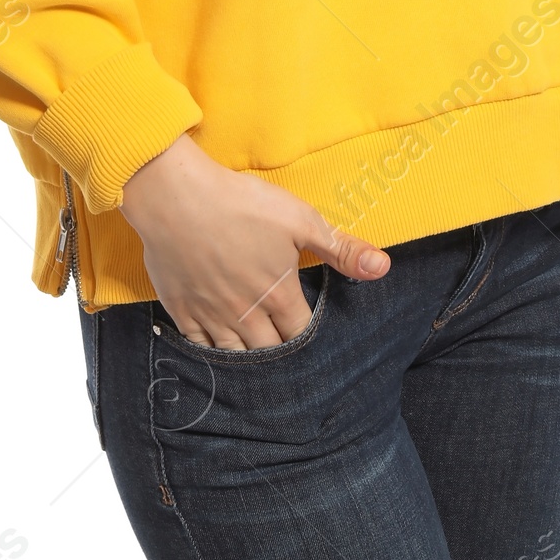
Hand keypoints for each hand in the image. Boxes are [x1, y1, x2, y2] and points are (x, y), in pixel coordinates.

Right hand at [119, 132, 389, 348]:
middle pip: (270, 351)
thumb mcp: (300, 219)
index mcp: (278, 295)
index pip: (301, 332)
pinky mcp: (181, 309)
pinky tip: (216, 351)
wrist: (177, 199)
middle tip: (286, 354)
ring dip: (248, 358)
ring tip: (258, 360)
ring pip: (235, 355)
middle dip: (281, 353)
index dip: (308, 335)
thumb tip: (382, 268)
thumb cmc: (242, 204)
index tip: (310, 333)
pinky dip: (210, 353)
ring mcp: (210, 316)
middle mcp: (246, 315)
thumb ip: (341, 249)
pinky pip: (198, 346)